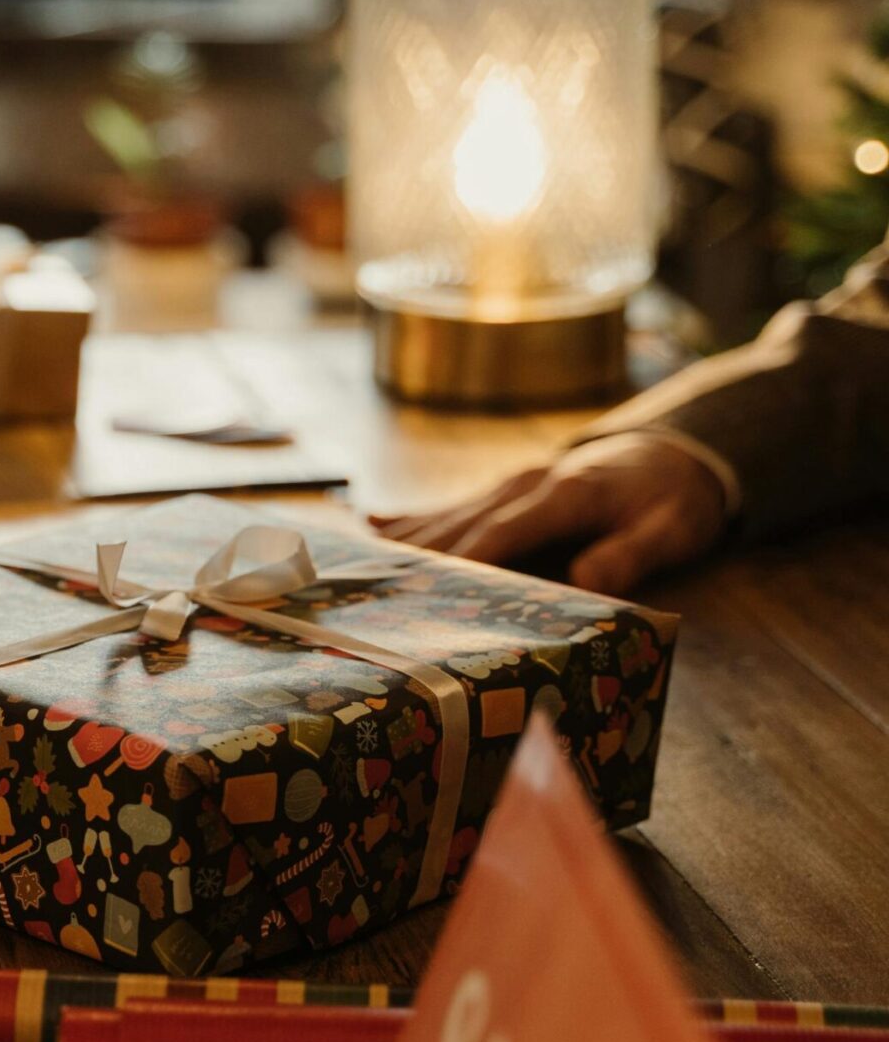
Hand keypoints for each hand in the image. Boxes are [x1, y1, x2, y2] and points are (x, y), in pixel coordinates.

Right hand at [371, 433, 728, 596]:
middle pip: (465, 522)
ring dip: (409, 540)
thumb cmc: (676, 498)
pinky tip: (375, 525)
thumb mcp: (673, 529)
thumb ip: (631, 553)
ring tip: (365, 565)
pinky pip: (454, 505)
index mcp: (565, 494)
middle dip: (422, 556)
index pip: (506, 529)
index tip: (434, 585)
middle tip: (380, 588)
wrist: (676, 452)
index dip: (469, 557)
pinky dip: (414, 517)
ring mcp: (512, 482)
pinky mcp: (507, 489)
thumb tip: (584, 577)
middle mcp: (527, 482)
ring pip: (451, 514)